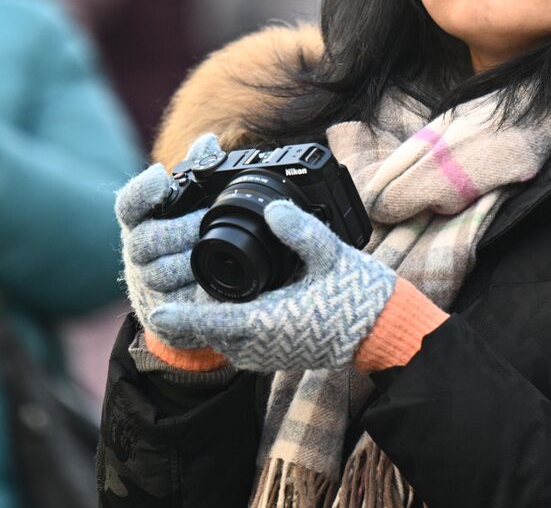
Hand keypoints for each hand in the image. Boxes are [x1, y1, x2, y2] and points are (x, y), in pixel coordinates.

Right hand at [117, 133, 223, 348]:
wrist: (185, 298)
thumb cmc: (185, 241)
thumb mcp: (189, 207)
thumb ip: (197, 173)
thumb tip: (208, 141)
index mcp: (142, 221)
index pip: (129, 204)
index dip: (141, 192)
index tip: (159, 176)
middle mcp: (138, 251)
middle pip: (147, 240)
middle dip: (180, 229)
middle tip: (206, 220)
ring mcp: (148, 282)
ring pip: (161, 272)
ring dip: (189, 260)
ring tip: (214, 249)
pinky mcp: (164, 310)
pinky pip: (177, 301)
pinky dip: (196, 291)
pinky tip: (213, 281)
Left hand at [148, 201, 396, 372]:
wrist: (382, 329)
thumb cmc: (360, 296)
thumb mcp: (333, 256)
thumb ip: (301, 231)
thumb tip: (274, 207)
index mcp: (266, 323)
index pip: (210, 324)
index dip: (182, 318)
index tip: (157, 311)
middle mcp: (259, 346)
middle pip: (209, 332)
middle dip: (192, 311)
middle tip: (179, 282)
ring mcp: (266, 354)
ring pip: (221, 338)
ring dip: (210, 319)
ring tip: (201, 288)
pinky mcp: (274, 355)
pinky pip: (238, 342)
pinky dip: (228, 325)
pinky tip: (236, 300)